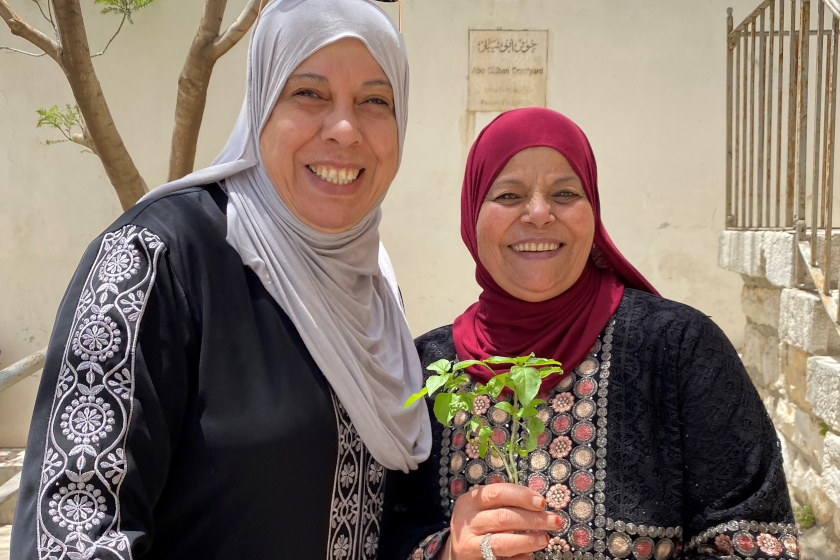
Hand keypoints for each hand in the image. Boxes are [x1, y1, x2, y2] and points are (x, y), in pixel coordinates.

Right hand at [443, 483, 560, 559]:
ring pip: (501, 542)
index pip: (497, 493)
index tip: (542, 502)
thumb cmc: (478, 523)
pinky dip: (518, 558)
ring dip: (527, 540)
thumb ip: (504, 502)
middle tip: (554, 521)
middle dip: (532, 519)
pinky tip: (529, 555)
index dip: (521, 496)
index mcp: (470, 501)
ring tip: (545, 539)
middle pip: (503, 518)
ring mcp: (468, 544)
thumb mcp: (483, 507)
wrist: (458, 550)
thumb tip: (538, 502)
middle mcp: (467, 521)